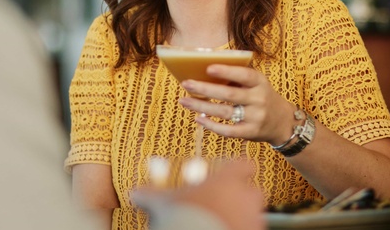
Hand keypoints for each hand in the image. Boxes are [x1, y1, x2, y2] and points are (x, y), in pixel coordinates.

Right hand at [131, 160, 264, 229]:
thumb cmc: (182, 218)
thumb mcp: (164, 204)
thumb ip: (151, 195)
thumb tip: (135, 192)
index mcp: (227, 180)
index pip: (244, 165)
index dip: (238, 169)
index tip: (230, 175)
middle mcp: (246, 196)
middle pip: (251, 191)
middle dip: (240, 198)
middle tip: (223, 206)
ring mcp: (254, 217)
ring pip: (253, 213)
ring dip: (240, 217)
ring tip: (219, 223)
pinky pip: (253, 229)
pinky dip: (242, 229)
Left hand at [177, 64, 297, 145]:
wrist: (282, 122)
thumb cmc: (261, 97)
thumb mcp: (257, 84)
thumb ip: (237, 79)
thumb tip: (205, 73)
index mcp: (260, 82)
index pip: (244, 75)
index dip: (227, 71)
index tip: (208, 67)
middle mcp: (259, 99)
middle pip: (229, 94)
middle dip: (205, 88)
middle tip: (186, 83)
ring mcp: (255, 117)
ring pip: (224, 112)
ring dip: (201, 106)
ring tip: (184, 100)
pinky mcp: (250, 132)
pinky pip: (227, 130)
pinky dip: (211, 125)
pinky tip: (198, 118)